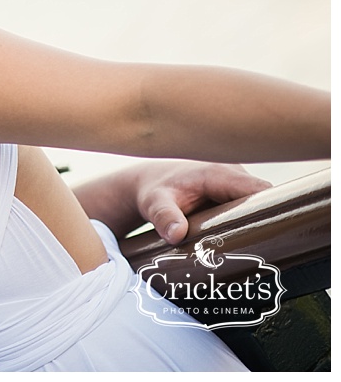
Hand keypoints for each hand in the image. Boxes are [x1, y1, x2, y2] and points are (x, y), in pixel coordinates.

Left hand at [132, 161, 270, 244]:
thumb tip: (176, 234)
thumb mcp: (153, 203)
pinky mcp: (234, 192)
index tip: (276, 235)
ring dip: (258, 225)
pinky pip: (250, 207)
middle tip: (265, 252)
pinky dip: (250, 223)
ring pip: (259, 206)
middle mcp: (233, 174)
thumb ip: (164, 216)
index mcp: (219, 173)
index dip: (273, 211)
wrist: (147, 183)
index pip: (260, 190)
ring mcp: (235, 183)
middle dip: (268, 223)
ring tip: (256, 250)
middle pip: (265, 200)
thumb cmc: (152, 191)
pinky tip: (246, 242)